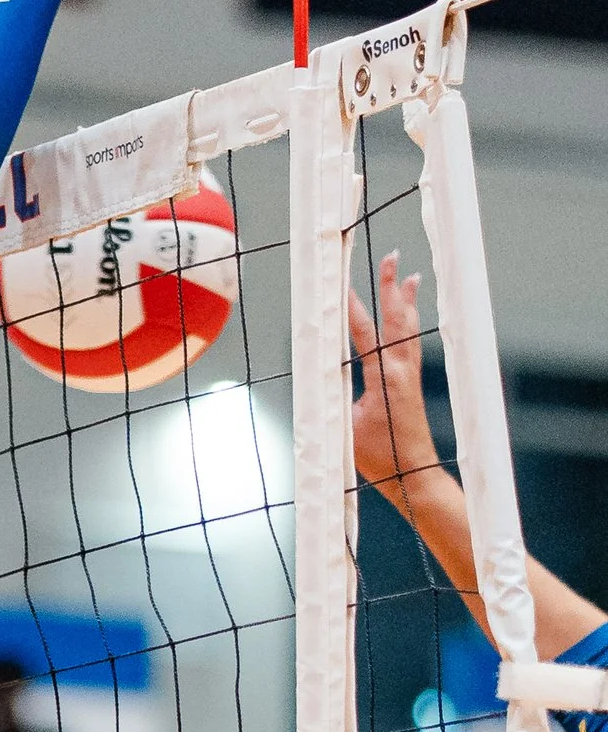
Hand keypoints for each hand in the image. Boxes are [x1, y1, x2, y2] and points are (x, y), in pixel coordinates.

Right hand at [348, 252, 445, 499]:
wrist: (414, 475)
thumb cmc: (380, 459)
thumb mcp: (347, 428)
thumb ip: (334, 398)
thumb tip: (318, 378)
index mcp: (384, 378)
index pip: (364, 334)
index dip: (352, 308)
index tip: (342, 285)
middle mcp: (402, 370)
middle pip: (395, 319)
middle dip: (391, 287)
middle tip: (392, 257)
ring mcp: (410, 376)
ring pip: (409, 328)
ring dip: (407, 300)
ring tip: (410, 276)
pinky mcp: (412, 384)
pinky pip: (413, 343)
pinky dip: (411, 323)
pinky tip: (411, 316)